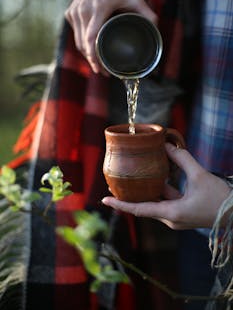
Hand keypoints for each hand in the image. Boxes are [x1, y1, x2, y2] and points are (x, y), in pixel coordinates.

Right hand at [65, 0, 156, 73]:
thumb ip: (146, 13)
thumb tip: (156, 28)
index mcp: (99, 7)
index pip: (91, 36)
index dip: (93, 54)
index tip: (98, 68)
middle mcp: (84, 9)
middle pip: (84, 43)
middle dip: (93, 61)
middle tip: (103, 73)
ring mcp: (74, 12)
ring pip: (78, 43)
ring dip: (88, 57)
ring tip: (98, 67)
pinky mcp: (69, 15)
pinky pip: (75, 36)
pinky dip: (83, 47)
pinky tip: (91, 54)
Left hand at [102, 143, 230, 228]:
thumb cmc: (219, 198)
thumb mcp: (199, 175)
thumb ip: (182, 159)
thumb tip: (167, 145)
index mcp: (171, 213)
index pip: (139, 209)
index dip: (120, 204)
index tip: (104, 199)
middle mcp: (170, 219)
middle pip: (144, 206)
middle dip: (129, 195)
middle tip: (115, 182)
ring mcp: (176, 218)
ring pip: (155, 202)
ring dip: (145, 190)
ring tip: (131, 177)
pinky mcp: (182, 214)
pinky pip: (165, 202)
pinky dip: (160, 190)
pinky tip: (156, 176)